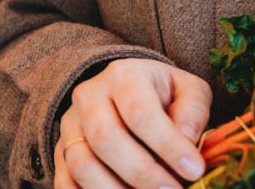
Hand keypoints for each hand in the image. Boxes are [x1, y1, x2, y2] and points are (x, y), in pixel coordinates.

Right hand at [53, 59, 212, 188]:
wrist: (129, 92)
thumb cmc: (164, 95)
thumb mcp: (189, 91)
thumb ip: (193, 112)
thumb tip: (187, 141)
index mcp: (124, 75)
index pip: (140, 112)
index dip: (167, 145)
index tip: (194, 170)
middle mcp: (89, 96)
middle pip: (105, 138)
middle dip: (142, 173)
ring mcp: (70, 125)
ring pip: (82, 164)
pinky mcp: (60, 152)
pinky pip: (65, 182)